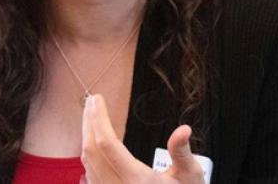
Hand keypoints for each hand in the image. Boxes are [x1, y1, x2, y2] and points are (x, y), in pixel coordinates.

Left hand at [81, 94, 204, 183]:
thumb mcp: (190, 176)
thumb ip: (182, 152)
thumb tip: (183, 130)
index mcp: (137, 181)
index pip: (108, 145)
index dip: (99, 120)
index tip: (98, 100)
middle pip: (92, 152)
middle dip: (89, 123)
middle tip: (91, 102)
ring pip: (88, 164)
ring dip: (87, 138)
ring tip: (91, 118)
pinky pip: (92, 176)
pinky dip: (90, 156)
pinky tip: (94, 144)